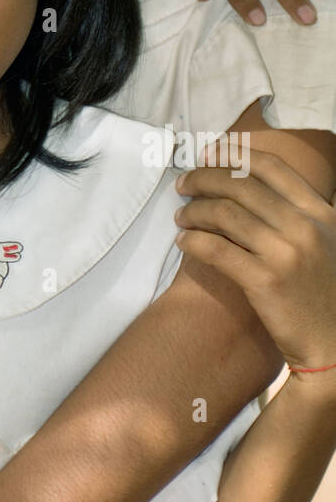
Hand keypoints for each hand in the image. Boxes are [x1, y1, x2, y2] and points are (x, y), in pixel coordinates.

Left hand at [175, 149, 335, 372]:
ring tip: (180, 217)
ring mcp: (286, 253)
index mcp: (321, 213)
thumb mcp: (326, 243)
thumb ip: (297, 214)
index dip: (235, 155)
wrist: (335, 347)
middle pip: (241, 186)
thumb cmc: (324, 295)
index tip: (209, 154)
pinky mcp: (265, 281)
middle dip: (204, 178)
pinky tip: (183, 242)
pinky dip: (193, 241)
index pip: (273, 168)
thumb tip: (248, 186)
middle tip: (183, 184)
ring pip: (224, 214)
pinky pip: (216, 249)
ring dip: (194, 211)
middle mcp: (305, 227)